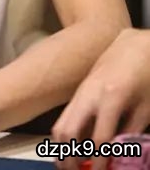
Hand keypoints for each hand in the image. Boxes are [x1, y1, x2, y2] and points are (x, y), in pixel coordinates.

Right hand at [52, 29, 149, 169]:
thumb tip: (120, 158)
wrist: (135, 45)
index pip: (99, 139)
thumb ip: (131, 133)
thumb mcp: (145, 106)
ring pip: (61, 124)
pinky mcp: (79, 91)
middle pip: (68, 132)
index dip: (98, 163)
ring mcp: (81, 91)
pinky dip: (65, 136)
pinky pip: (65, 116)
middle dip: (70, 157)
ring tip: (68, 166)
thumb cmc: (145, 75)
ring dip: (62, 148)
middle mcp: (89, 94)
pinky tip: (72, 148)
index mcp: (110, 98)